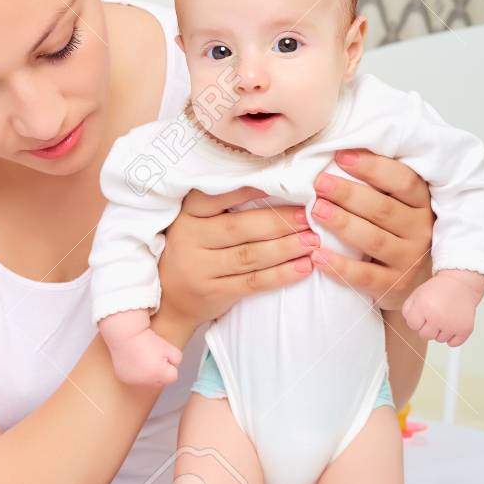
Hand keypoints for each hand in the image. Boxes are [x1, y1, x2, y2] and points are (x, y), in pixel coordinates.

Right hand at [107, 327, 182, 386]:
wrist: (124, 334)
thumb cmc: (147, 339)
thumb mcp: (169, 347)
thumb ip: (176, 359)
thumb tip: (173, 366)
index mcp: (158, 373)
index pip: (173, 376)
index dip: (169, 364)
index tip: (162, 354)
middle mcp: (145, 381)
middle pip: (160, 381)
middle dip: (160, 371)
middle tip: (153, 355)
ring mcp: (133, 381)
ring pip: (147, 381)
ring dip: (148, 373)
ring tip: (142, 357)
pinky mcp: (124, 378)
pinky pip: (135, 378)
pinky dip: (136, 372)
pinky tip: (133, 360)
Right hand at [157, 185, 316, 332]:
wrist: (170, 302)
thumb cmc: (192, 252)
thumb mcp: (194, 224)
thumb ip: (220, 206)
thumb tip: (271, 184)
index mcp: (187, 216)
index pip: (214, 197)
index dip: (247, 190)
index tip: (279, 182)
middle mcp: (190, 240)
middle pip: (239, 228)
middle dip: (278, 221)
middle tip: (308, 216)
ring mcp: (201, 269)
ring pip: (250, 256)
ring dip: (286, 248)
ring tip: (312, 241)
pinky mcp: (215, 293)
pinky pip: (253, 283)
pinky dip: (281, 275)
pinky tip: (303, 267)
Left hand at [308, 149, 433, 309]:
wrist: (413, 282)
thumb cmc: (395, 234)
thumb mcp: (397, 206)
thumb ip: (380, 185)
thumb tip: (339, 152)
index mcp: (422, 204)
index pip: (403, 180)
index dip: (373, 167)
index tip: (341, 156)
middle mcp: (420, 231)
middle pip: (383, 209)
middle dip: (349, 194)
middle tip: (320, 183)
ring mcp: (409, 260)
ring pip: (374, 240)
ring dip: (343, 224)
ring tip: (316, 210)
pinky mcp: (394, 286)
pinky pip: (364, 276)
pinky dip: (339, 266)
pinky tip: (316, 255)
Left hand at [402, 268, 483, 345]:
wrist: (462, 283)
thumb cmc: (439, 289)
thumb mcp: (417, 294)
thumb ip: (408, 310)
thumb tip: (412, 325)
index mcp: (424, 307)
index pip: (413, 326)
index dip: (417, 319)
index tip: (424, 312)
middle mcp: (437, 318)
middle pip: (425, 336)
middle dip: (428, 327)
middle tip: (435, 314)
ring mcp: (452, 325)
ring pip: (439, 340)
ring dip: (440, 331)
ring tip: (445, 316)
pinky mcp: (465, 329)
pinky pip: (453, 344)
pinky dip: (452, 337)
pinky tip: (452, 325)